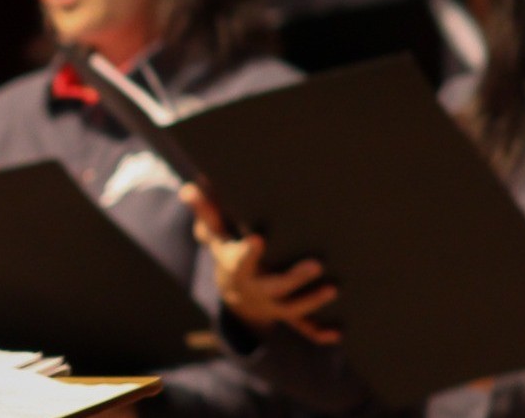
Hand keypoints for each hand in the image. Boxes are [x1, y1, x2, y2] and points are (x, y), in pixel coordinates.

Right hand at [183, 183, 341, 344]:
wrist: (234, 294)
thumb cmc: (228, 253)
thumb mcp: (215, 235)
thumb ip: (206, 213)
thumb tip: (188, 190)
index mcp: (238, 269)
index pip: (241, 261)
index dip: (248, 253)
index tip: (258, 239)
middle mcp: (256, 289)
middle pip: (275, 288)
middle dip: (294, 279)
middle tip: (316, 265)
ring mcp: (273, 304)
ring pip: (292, 308)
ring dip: (312, 301)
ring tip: (332, 289)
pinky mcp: (288, 314)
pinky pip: (302, 328)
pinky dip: (318, 332)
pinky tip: (337, 334)